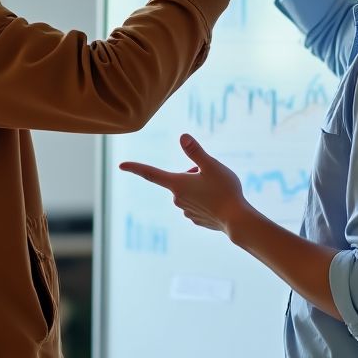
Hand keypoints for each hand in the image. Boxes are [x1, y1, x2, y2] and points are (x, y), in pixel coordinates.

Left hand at [120, 134, 249, 233]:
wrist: (237, 220)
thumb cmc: (225, 190)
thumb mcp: (211, 165)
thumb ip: (195, 152)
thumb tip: (182, 137)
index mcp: (177, 184)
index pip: (150, 173)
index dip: (135, 167)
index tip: (121, 165)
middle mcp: (177, 199)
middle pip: (180, 179)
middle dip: (194, 174)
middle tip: (212, 177)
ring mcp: (186, 211)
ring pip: (190, 191)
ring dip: (200, 187)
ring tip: (218, 191)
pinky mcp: (196, 219)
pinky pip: (198, 203)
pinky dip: (206, 200)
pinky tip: (218, 204)